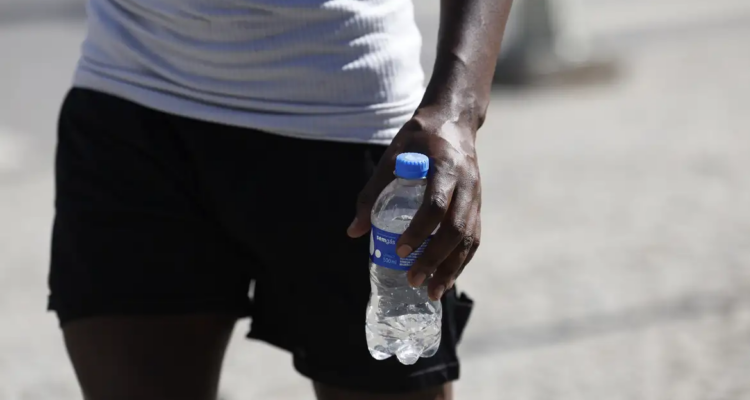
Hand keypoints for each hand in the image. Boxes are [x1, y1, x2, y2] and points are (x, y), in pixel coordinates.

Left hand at [347, 110, 481, 300]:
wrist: (454, 121)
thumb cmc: (418, 138)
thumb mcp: (391, 156)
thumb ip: (372, 193)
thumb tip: (354, 231)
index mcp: (445, 167)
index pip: (435, 205)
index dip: (419, 230)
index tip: (400, 249)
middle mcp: (466, 183)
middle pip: (455, 228)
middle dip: (435, 258)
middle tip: (413, 279)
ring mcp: (476, 196)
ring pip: (468, 238)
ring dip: (452, 268)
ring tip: (433, 292)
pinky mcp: (478, 206)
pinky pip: (473, 238)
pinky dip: (461, 261)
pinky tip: (446, 279)